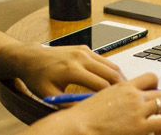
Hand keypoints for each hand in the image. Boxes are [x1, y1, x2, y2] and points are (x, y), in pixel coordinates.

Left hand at [0, 41, 123, 96]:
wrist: (30, 57)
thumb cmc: (37, 76)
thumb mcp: (50, 94)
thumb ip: (69, 104)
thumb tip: (87, 113)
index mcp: (71, 69)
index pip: (101, 84)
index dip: (111, 97)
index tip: (117, 106)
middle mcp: (79, 57)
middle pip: (111, 73)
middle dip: (122, 87)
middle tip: (130, 100)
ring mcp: (83, 51)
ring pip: (111, 65)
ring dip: (120, 78)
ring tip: (126, 92)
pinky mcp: (84, 48)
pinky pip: (104, 60)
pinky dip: (112, 70)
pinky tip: (114, 82)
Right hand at [56, 73, 160, 134]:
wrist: (78, 125)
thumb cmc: (84, 115)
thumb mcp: (102, 98)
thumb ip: (118, 97)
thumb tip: (127, 103)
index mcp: (122, 87)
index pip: (150, 78)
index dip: (157, 87)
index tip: (155, 96)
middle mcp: (133, 95)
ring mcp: (138, 110)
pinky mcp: (140, 126)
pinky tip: (158, 132)